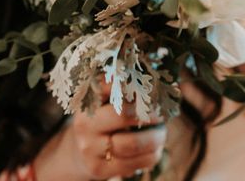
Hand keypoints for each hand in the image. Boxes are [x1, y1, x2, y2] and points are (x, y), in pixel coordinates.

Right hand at [34, 85, 165, 180]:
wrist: (82, 150)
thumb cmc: (103, 118)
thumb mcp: (105, 99)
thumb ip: (123, 87)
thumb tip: (154, 75)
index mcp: (87, 100)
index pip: (112, 87)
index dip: (137, 86)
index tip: (154, 88)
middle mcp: (84, 124)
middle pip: (123, 115)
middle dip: (150, 113)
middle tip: (162, 113)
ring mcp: (90, 149)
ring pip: (133, 144)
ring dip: (156, 137)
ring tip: (161, 132)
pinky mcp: (100, 170)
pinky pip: (136, 163)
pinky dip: (153, 154)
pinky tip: (155, 148)